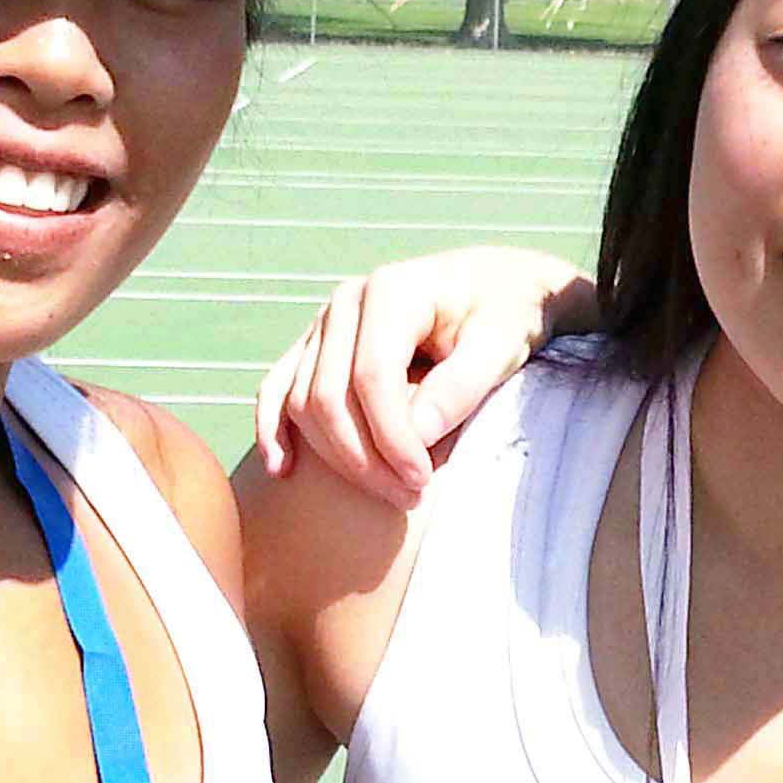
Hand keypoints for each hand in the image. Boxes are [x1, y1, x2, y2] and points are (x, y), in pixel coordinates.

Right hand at [253, 247, 588, 504]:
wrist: (496, 286)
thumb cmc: (506, 313)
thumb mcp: (503, 342)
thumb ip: (462, 385)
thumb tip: (415, 436)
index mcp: (392, 290)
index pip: (373, 377)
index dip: (392, 438)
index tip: (423, 481)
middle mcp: (347, 302)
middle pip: (329, 395)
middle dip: (365, 458)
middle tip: (411, 497)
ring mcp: (325, 323)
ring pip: (302, 401)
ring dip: (337, 457)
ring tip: (389, 493)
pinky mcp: (316, 345)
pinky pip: (278, 388)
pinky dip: (276, 429)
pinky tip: (284, 470)